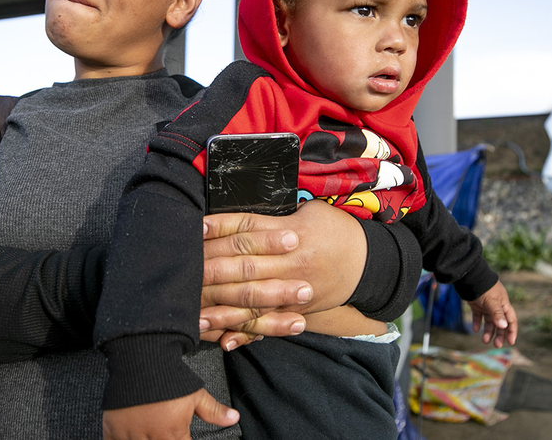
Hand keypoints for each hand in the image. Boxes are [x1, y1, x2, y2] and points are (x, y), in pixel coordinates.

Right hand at [103, 389, 237, 439]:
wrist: (140, 358)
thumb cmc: (169, 376)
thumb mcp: (195, 393)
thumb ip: (213, 411)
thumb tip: (234, 418)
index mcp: (173, 434)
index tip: (177, 436)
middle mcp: (152, 437)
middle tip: (161, 433)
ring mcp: (131, 434)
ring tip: (148, 434)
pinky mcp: (113, 428)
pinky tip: (130, 436)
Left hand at [201, 200, 365, 324]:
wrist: (368, 264)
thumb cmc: (335, 231)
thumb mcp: (309, 213)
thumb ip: (274, 218)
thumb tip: (237, 216)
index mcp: (292, 232)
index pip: (248, 228)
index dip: (221, 227)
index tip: (196, 227)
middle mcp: (290, 262)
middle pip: (244, 264)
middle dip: (212, 268)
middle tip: (184, 271)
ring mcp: (293, 290)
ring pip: (252, 299)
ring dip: (222, 308)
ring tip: (195, 314)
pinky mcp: (296, 310)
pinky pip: (267, 323)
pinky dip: (246, 333)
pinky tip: (224, 339)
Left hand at [467, 281, 517, 347]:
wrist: (469, 276)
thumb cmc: (484, 288)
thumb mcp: (492, 301)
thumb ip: (497, 313)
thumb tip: (504, 326)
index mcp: (504, 304)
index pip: (511, 320)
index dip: (512, 331)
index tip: (511, 342)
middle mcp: (497, 306)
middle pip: (500, 323)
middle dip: (499, 334)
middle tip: (497, 345)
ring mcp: (486, 306)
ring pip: (489, 322)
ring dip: (488, 331)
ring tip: (485, 341)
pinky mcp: (477, 305)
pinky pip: (478, 316)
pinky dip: (477, 323)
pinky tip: (475, 329)